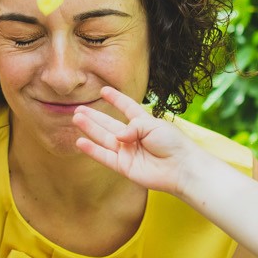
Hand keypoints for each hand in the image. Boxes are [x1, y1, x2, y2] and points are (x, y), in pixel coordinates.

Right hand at [71, 86, 209, 196]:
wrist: (180, 167)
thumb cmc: (172, 143)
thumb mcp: (153, 125)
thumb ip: (133, 127)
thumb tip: (117, 137)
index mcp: (143, 123)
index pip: (127, 108)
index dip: (116, 99)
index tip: (104, 90)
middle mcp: (133, 137)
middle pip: (109, 124)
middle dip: (94, 116)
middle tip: (79, 109)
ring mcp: (127, 152)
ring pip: (104, 138)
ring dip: (90, 129)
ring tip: (76, 118)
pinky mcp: (124, 166)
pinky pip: (105, 157)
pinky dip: (92, 150)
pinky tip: (80, 142)